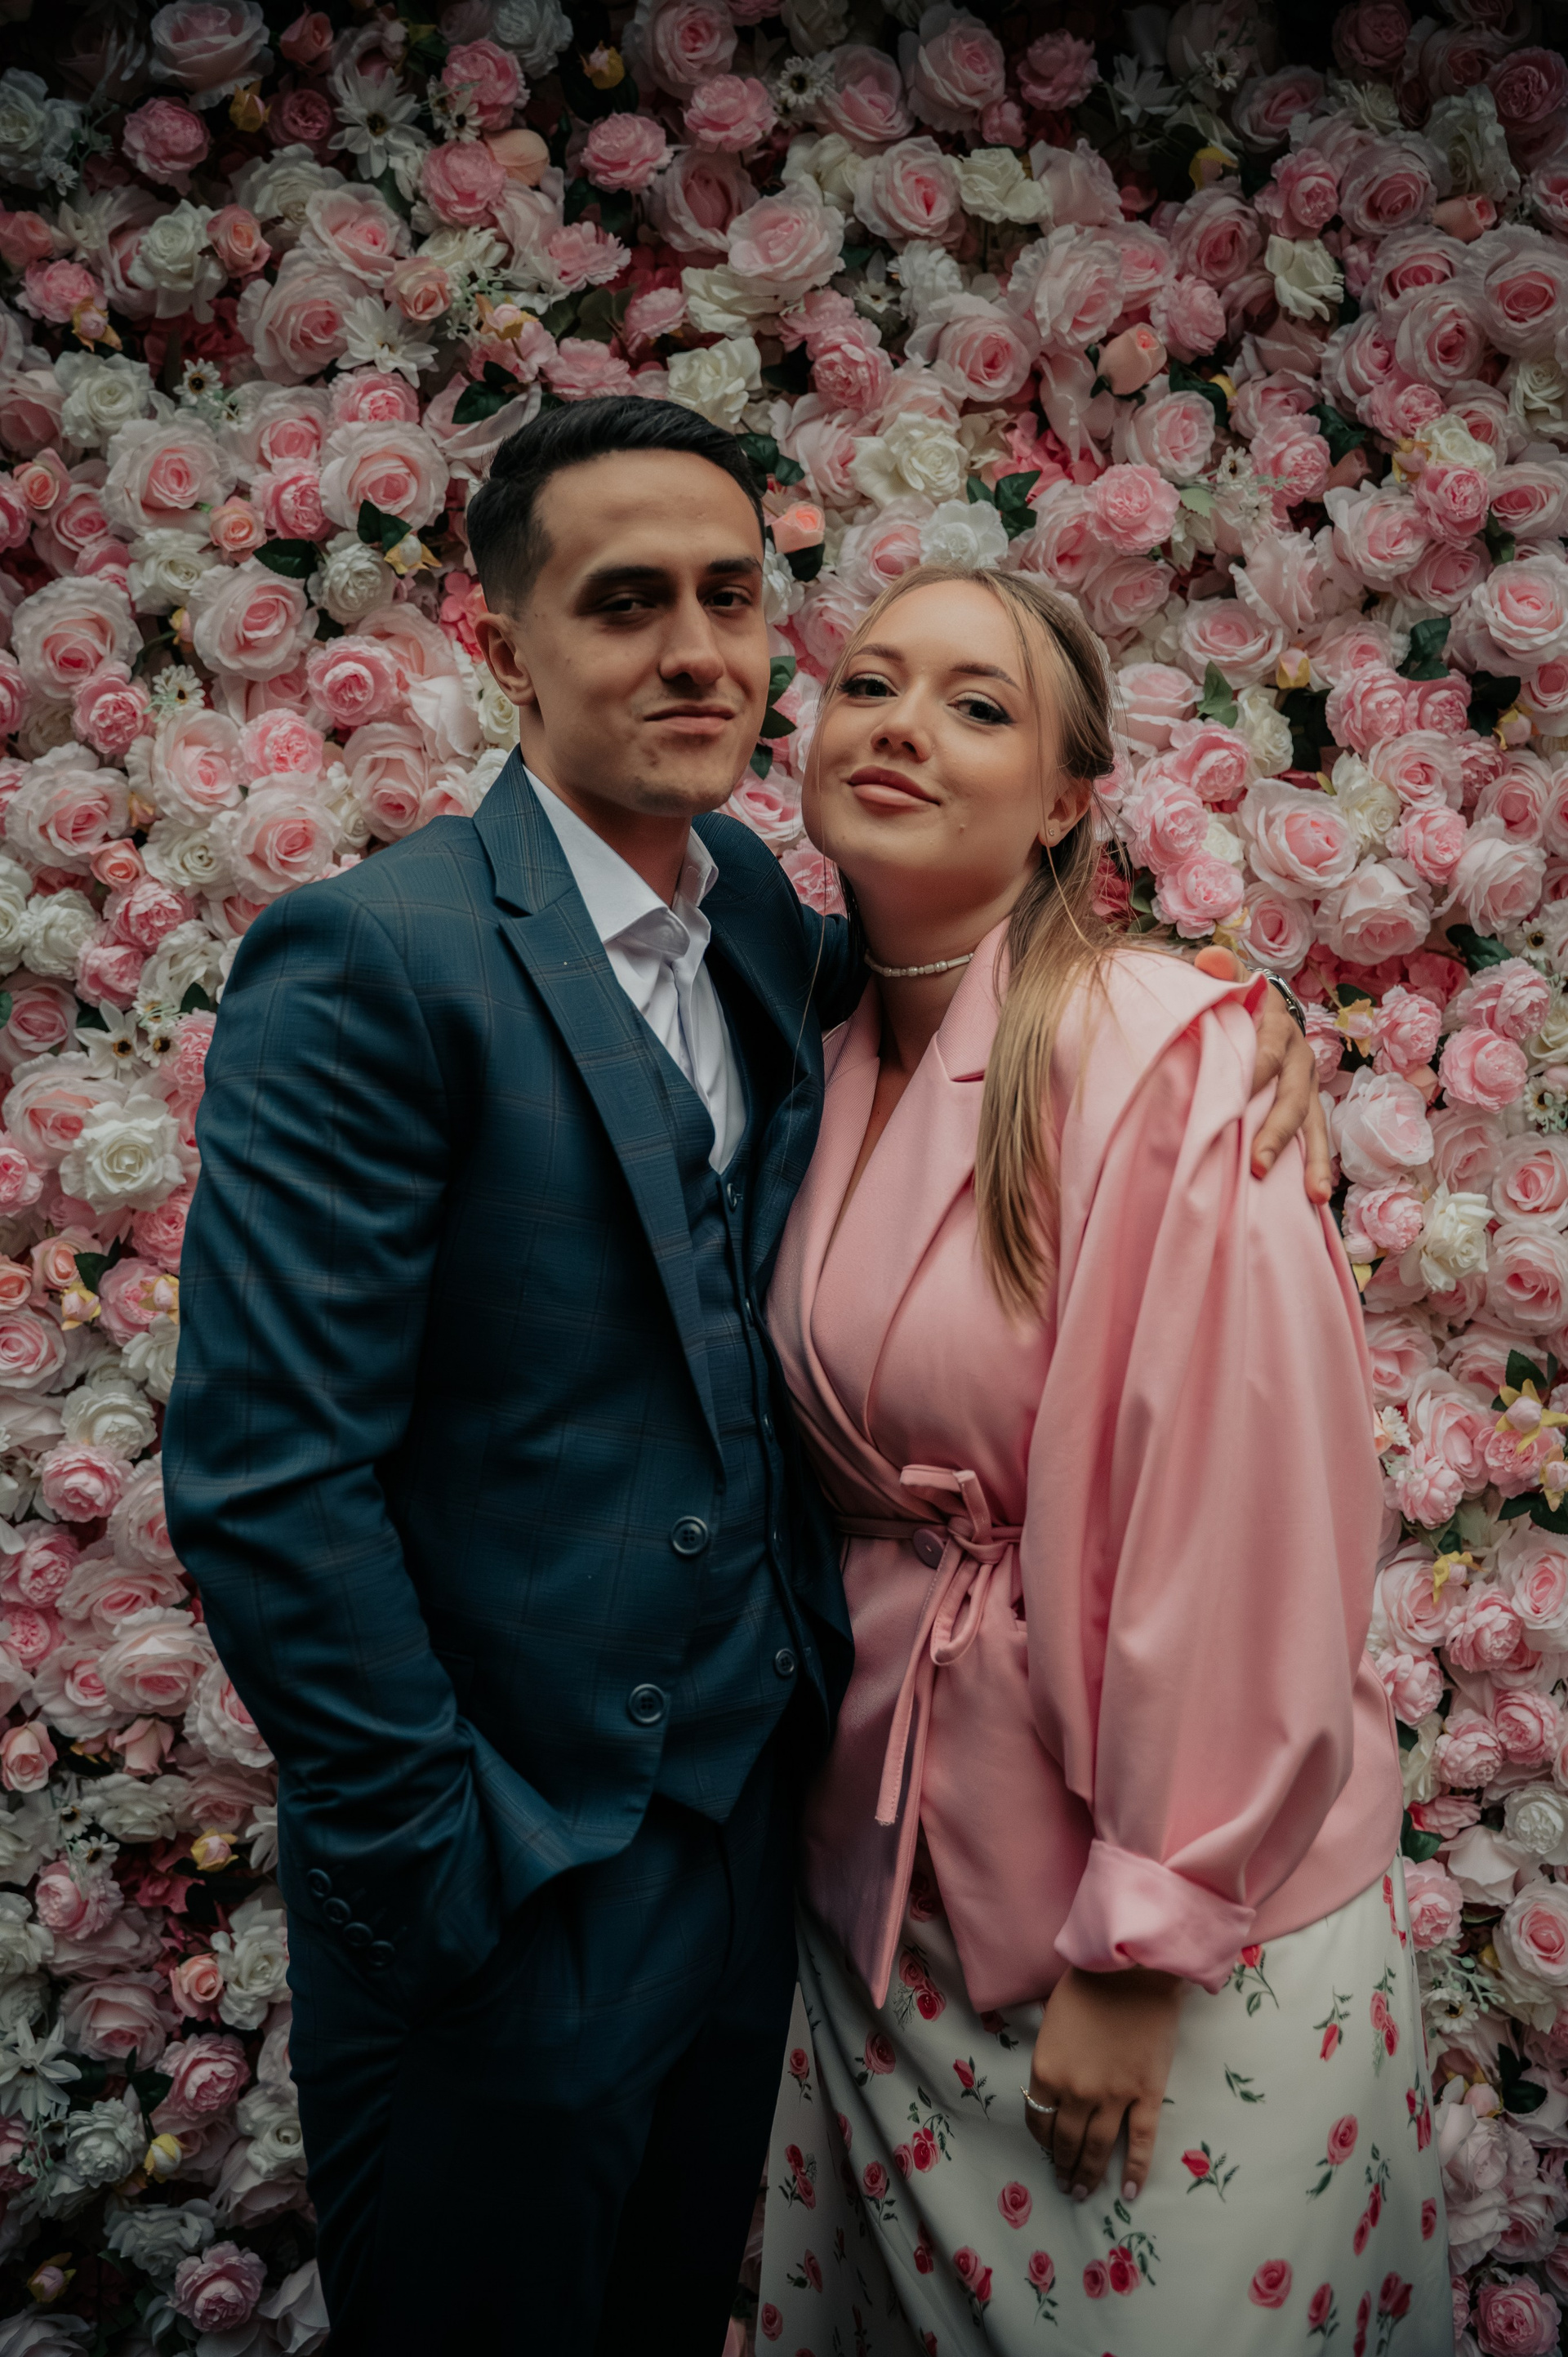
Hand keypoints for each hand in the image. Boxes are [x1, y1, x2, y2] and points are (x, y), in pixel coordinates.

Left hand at [1025, 1964, 1185, 2202]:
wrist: (1132, 1969)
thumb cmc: (1088, 1984)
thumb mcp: (1051, 2020)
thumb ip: (1051, 2056)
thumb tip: (1053, 2082)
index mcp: (1047, 2071)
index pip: (1037, 2119)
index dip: (1042, 2139)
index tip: (1046, 2149)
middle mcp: (1076, 2092)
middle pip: (1066, 2140)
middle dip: (1063, 2165)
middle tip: (1064, 2185)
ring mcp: (1113, 2097)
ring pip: (1099, 2148)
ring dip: (1089, 2174)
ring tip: (1083, 2193)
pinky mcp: (1147, 2094)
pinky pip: (1142, 2141)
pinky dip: (1136, 2170)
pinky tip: (1128, 2193)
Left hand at [1193, 946, 1330, 1201]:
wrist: (1268, 1008)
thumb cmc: (1238, 1004)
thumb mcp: (1232, 985)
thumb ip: (1221, 973)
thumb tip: (1210, 957)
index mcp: (1278, 1028)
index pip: (1268, 1052)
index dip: (1255, 1074)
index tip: (1236, 1099)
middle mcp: (1300, 1059)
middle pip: (1292, 1099)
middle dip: (1277, 1133)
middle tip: (1259, 1165)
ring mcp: (1308, 1087)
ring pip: (1314, 1125)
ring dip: (1314, 1162)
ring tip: (1316, 1196)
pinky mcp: (1309, 1109)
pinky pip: (1317, 1141)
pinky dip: (1319, 1169)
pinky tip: (1318, 1202)